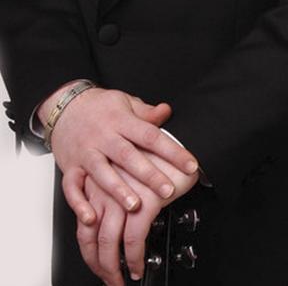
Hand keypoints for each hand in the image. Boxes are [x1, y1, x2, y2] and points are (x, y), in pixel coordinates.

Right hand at [47, 84, 198, 221]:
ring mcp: (86, 153)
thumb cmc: (99, 107)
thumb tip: (167, 111)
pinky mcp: (70, 167)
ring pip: (102, 174)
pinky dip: (80, 204)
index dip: (173, 151)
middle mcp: (104, 138)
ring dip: (119, 191)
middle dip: (149, 175)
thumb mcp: (126, 102)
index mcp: (122, 121)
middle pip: (128, 157)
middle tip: (167, 190)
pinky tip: (91, 217)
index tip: (190, 165)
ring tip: (135, 206)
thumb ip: (146, 112)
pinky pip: (72, 187)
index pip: (152, 136)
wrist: (64, 107)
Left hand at [75, 153, 198, 283]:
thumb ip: (118, 193)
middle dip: (99, 264)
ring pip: (108, 242)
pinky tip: (138, 266)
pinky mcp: (144, 202)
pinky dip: (134, 257)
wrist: (185, 141)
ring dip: (113, 267)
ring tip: (121, 279)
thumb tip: (116, 222)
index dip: (89, 250)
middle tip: (109, 278)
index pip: (84, 226)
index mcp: (99, 185)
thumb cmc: (158, 155)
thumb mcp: (130, 171)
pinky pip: (133, 239)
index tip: (97, 263)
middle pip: (91, 238)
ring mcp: (123, 197)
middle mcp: (106, 192)